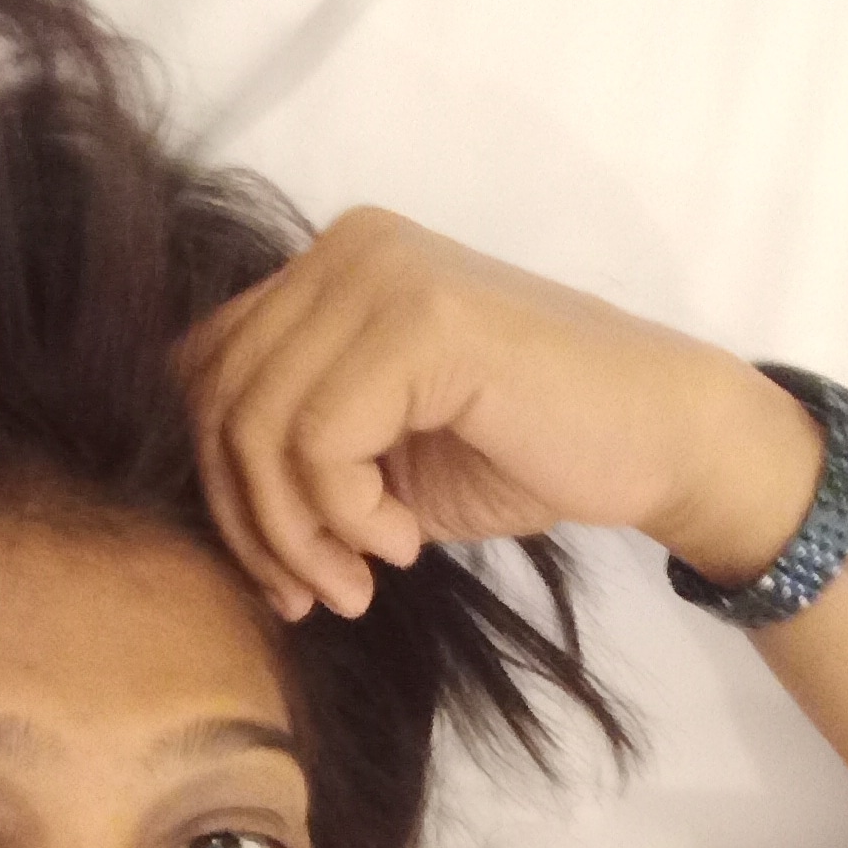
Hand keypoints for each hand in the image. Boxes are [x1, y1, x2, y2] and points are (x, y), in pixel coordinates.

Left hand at [173, 206, 760, 617]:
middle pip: (215, 402)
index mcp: (327, 271)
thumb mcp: (379, 455)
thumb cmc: (526, 451)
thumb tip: (187, 498)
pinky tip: (405, 541)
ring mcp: (381, 274)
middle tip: (316, 596)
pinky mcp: (420, 321)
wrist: (660, 440)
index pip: (204, 375)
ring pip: (258, 427)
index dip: (220, 489)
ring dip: (300, 535)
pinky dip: (349, 517)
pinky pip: (319, 442)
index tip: (285, 577)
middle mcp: (345, 251)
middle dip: (252, 525)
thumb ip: (293, 445)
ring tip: (360, 582)